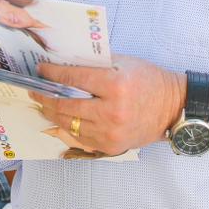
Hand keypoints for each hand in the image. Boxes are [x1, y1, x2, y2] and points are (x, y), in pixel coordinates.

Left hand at [30, 56, 185, 155]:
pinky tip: (59, 119)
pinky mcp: (112, 147)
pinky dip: (67, 128)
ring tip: (43, 104)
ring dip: (52, 114)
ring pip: (68, 125)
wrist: (173, 107)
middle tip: (35, 90)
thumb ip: (93, 63)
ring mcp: (111, 133)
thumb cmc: (148, 80)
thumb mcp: (122, 62)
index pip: (72, 79)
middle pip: (65, 106)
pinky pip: (80, 138)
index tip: (40, 70)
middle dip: (45, 97)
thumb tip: (62, 62)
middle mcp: (111, 112)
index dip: (51, 75)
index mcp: (114, 86)